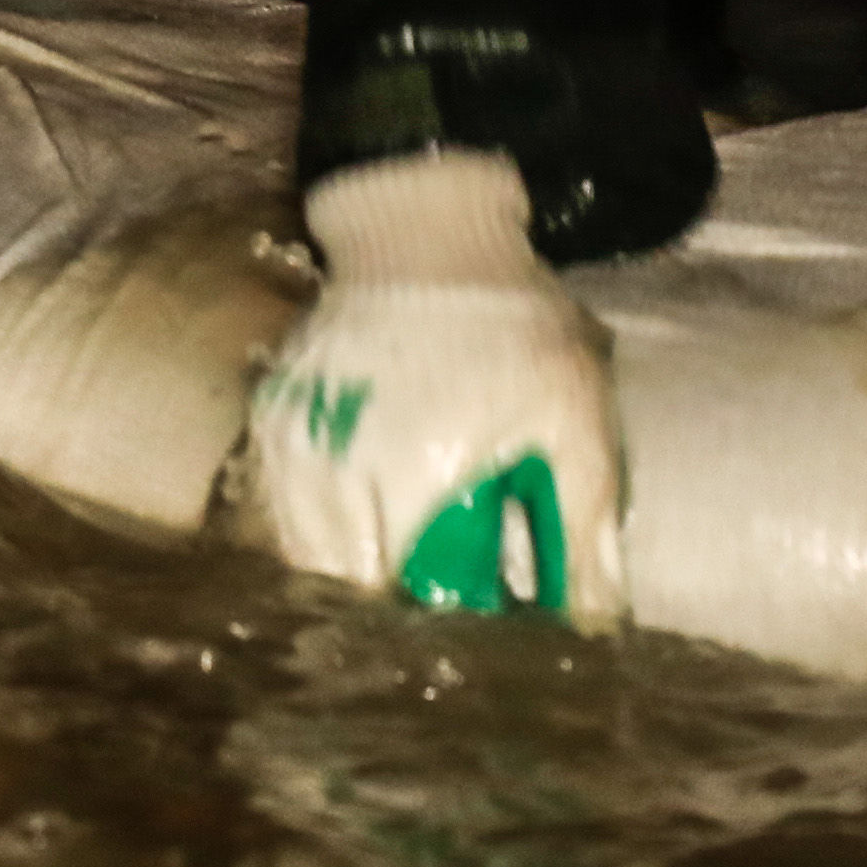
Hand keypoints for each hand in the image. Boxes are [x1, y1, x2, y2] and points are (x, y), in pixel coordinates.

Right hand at [246, 151, 629, 623]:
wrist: (427, 233)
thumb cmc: (512, 329)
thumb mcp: (573, 421)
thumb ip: (581, 527)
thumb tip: (592, 627)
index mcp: (416, 476)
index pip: (416, 604)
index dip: (448, 631)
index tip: (480, 633)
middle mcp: (339, 470)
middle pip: (355, 592)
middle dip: (399, 614)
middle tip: (443, 609)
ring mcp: (294, 446)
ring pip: (311, 562)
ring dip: (355, 582)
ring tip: (403, 580)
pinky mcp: (273, 424)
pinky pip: (283, 515)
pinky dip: (318, 540)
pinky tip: (362, 534)